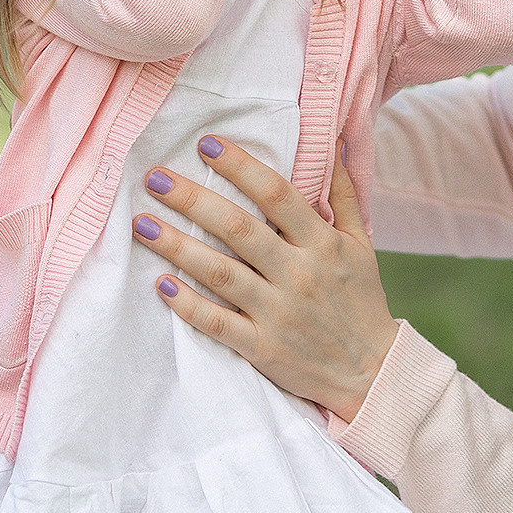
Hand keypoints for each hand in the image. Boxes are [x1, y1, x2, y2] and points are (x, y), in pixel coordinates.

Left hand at [131, 136, 397, 421]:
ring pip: (220, 272)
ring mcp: (279, 312)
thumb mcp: (361, 244)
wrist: (371, 371)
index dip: (240, 166)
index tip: (207, 144)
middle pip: (238, 228)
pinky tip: (161, 284)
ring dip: (176, 246)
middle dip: (193, 199)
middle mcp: (299, 273)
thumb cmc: (360, 300)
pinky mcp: (262, 347)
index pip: (277, 194)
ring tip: (141, 223)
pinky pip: (217, 323)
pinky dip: (188, 304)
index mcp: (322, 243)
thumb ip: (344, 194)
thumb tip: (336, 142)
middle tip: (154, 177)